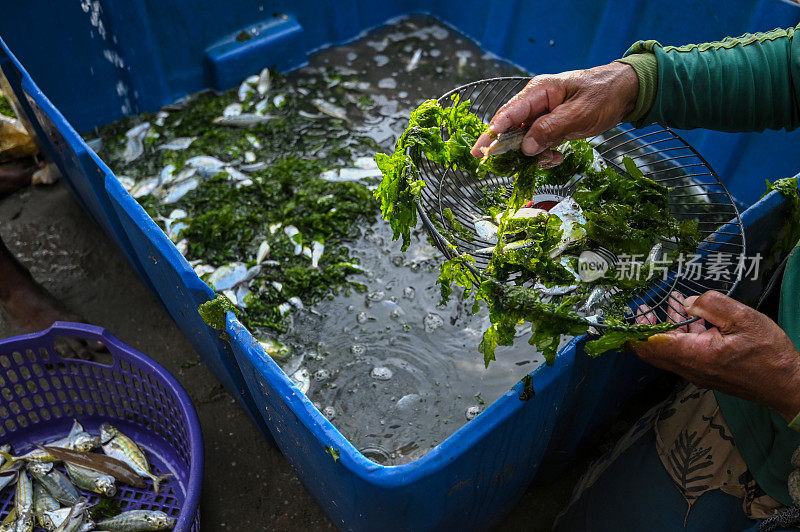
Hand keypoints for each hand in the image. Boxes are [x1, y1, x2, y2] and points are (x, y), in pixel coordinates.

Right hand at [470, 62, 638, 166]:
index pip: (508, 113)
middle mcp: (536, 102)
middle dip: (508, 148)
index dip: (491, 134)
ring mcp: (542, 114)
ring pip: (524, 139)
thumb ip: (550, 129)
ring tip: (550, 158)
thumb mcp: (579, 113)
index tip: (478, 152)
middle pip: (511, 128)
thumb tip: (525, 148)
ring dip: (532, 154)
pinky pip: (538, 143)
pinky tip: (556, 157)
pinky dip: (544, 154)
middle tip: (498, 166)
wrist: (626, 91)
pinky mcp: (550, 125)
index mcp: (539, 91)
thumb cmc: (604, 94)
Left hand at [635, 290, 799, 421]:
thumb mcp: (744, 318)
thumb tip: (686, 302)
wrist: (789, 387)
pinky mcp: (707, 374)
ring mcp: (698, 373)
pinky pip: (686, 355)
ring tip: (671, 303)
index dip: (638, 328)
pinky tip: (693, 318)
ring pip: (670, 351)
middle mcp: (690, 368)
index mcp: (695, 354)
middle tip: (646, 307)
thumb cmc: (770, 355)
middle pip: (654, 350)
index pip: (650, 345)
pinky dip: (683, 336)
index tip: (636, 311)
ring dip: (668, 328)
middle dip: (647, 327)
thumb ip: (712, 304)